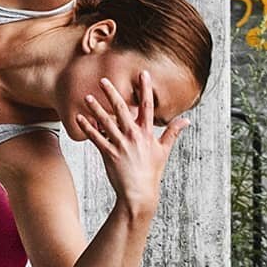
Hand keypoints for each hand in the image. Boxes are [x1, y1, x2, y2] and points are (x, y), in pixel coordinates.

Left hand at [76, 70, 189, 212]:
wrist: (139, 193)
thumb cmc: (151, 172)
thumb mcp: (164, 151)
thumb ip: (173, 133)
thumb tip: (186, 120)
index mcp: (147, 133)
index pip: (147, 106)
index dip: (145, 89)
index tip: (143, 73)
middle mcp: (133, 136)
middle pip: (121, 109)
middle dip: (112, 93)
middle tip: (103, 80)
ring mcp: (120, 144)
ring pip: (106, 122)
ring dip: (95, 108)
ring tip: (87, 97)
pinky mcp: (109, 153)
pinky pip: (96, 137)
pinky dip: (87, 127)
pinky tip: (80, 118)